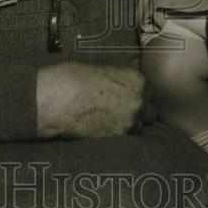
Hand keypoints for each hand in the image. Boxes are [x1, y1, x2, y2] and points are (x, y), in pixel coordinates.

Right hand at [36, 62, 156, 138]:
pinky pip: (125, 138)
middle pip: (150, 111)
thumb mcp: (103, 69)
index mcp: (137, 80)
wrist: (57, 98)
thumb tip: (126, 82)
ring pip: (140, 127)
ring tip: (112, 121)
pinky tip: (105, 128)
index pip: (150, 91)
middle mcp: (139, 101)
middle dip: (139, 111)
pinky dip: (118, 134)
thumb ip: (122, 78)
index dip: (140, 95)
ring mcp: (129, 121)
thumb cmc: (74, 78)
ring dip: (130, 125)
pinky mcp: (117, 137)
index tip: (130, 97)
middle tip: (123, 110)